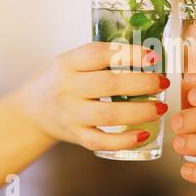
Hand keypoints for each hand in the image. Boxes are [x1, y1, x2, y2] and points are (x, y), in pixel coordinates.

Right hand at [12, 42, 169, 150]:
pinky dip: (125, 140)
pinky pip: (101, 141)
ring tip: (161, 108)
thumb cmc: (62, 81)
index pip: (99, 54)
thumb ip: (101, 59)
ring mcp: (71, 114)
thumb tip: (147, 56)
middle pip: (109, 84)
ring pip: (109, 114)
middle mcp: (68, 88)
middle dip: (142, 83)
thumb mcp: (72, 62)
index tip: (153, 56)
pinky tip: (144, 134)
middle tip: (163, 83)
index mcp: (68, 63)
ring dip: (140, 111)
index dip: (128, 54)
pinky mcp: (76, 136)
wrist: (32, 110)